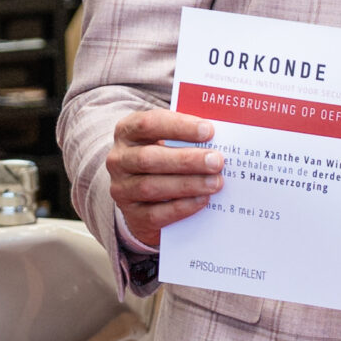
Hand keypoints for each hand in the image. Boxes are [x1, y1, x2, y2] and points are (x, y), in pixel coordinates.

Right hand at [106, 107, 224, 248]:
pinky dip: (182, 207)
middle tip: (217, 161)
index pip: (147, 124)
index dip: (178, 127)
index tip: (208, 130)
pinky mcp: (132, 215)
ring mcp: (122, 189)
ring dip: (187, 184)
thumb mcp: (168, 141)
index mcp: (126, 132)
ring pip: (151, 187)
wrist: (143, 197)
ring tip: (216, 182)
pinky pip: (156, 214)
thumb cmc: (164, 158)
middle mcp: (118, 160)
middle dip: (186, 160)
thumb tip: (222, 137)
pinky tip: (203, 200)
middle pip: (148, 158)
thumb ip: (187, 136)